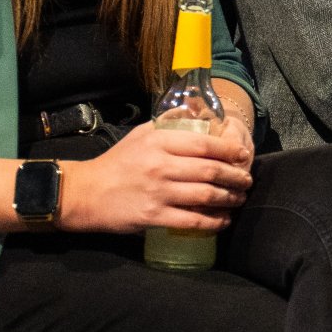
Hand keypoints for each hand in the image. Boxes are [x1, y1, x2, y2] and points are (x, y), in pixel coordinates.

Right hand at [58, 125, 252, 234]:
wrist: (85, 193)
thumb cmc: (117, 161)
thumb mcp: (142, 134)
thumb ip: (170, 123)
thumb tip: (199, 109)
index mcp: (160, 143)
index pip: (205, 144)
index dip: (230, 150)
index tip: (243, 155)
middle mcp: (161, 166)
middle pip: (211, 170)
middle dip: (236, 176)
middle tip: (247, 180)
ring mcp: (157, 192)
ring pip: (205, 196)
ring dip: (229, 198)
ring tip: (240, 198)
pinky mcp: (152, 216)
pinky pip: (191, 220)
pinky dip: (213, 222)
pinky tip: (223, 220)